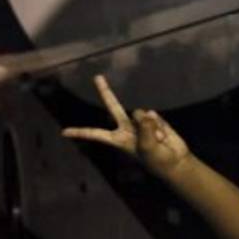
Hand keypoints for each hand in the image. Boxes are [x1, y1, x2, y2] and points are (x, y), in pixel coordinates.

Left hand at [62, 75, 191, 174]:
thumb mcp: (147, 147)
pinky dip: (162, 126)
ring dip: (152, 127)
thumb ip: (144, 129)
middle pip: (113, 107)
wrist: (175, 161)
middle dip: (106, 92)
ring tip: (158, 140)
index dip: (80, 132)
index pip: (95, 134)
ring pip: (142, 114)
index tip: (64, 132)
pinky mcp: (153, 120)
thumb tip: (143, 112)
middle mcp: (125, 128)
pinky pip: (155, 117)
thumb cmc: (156, 160)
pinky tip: (164, 135)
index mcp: (117, 139)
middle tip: (97, 77)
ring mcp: (139, 123)